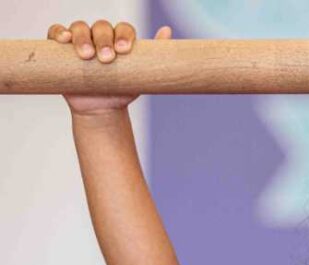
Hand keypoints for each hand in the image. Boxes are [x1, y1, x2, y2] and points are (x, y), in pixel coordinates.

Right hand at [46, 21, 173, 115]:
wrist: (102, 108)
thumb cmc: (122, 90)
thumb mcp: (140, 76)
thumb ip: (154, 55)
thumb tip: (167, 30)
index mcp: (120, 39)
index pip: (123, 29)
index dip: (124, 36)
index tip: (124, 51)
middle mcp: (100, 36)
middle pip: (101, 27)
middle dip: (104, 40)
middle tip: (106, 58)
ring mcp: (80, 40)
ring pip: (79, 28)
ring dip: (82, 38)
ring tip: (87, 55)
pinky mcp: (62, 48)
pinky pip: (56, 32)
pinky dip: (58, 33)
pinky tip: (64, 40)